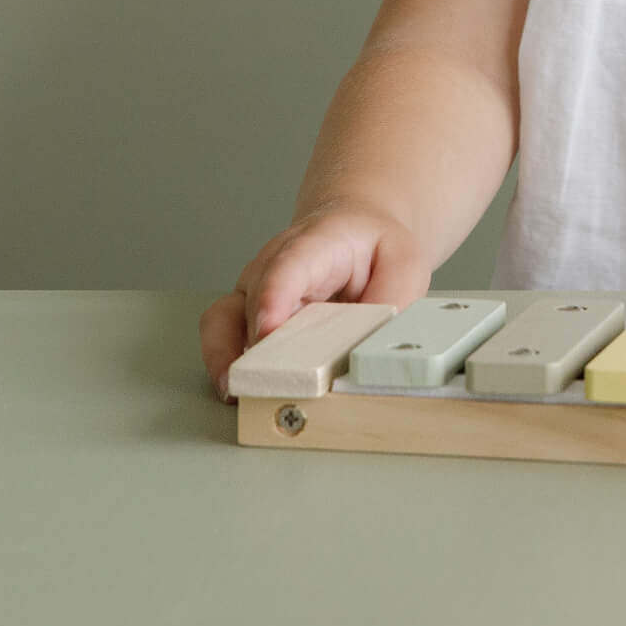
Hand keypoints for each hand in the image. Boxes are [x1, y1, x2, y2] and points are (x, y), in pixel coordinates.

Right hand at [198, 203, 431, 402]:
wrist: (354, 232)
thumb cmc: (375, 248)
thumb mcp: (405, 263)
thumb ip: (392, 301)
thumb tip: (370, 349)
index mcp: (316, 244)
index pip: (289, 265)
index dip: (274, 297)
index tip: (268, 331)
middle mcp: (274, 264)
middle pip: (253, 301)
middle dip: (258, 346)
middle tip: (270, 382)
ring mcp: (254, 290)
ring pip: (222, 320)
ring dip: (225, 358)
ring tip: (241, 393)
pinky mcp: (246, 316)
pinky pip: (220, 338)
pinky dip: (225, 365)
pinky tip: (240, 392)